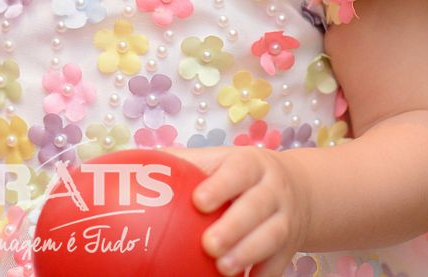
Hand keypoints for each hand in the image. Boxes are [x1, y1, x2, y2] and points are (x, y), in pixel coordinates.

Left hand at [157, 145, 310, 276]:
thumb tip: (131, 165)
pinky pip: (278, 264)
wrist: (296, 191)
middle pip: (257, 206)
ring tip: (223, 269)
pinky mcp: (289, 247)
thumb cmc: (239, 176)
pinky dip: (261, 276)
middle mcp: (272, 189)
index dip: (221, 185)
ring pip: (272, 235)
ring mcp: (285, 218)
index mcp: (251, 164)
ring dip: (247, 253)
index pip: (238, 170)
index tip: (198, 202)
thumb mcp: (219, 161)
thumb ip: (183, 163)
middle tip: (208, 245)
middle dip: (234, 226)